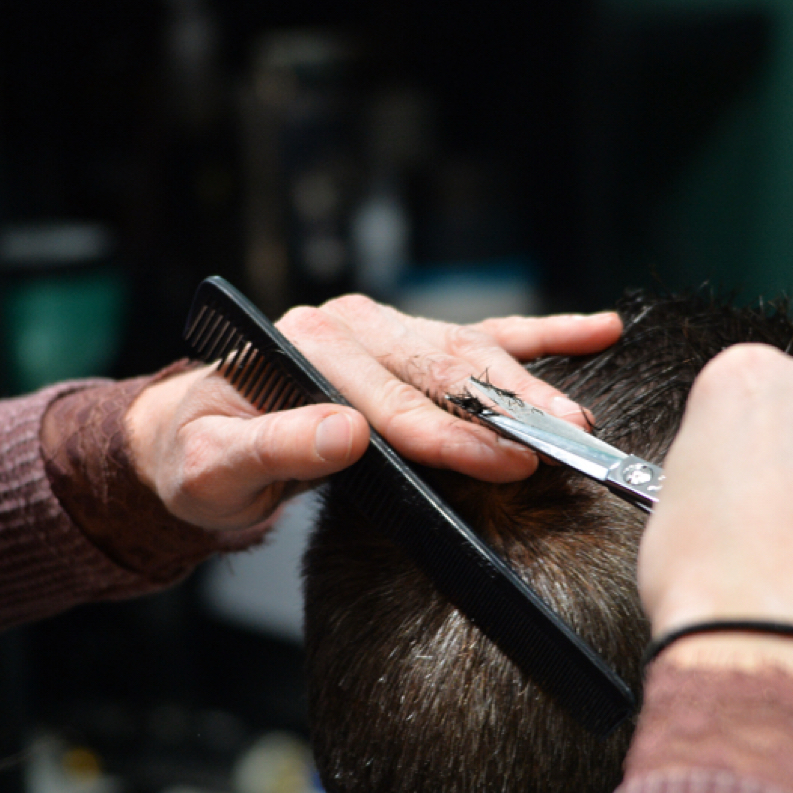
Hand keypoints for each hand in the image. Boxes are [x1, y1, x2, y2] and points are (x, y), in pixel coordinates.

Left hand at [127, 294, 620, 530]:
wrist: (197, 434)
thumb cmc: (202, 455)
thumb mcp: (213, 466)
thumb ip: (274, 447)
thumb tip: (347, 432)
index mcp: (304, 350)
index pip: (397, 402)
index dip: (458, 438)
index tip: (512, 464)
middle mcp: (347, 326)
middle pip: (446, 370)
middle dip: (512, 407)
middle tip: (566, 439)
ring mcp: (381, 328)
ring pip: (472, 351)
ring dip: (531, 381)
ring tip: (578, 415)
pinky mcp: (404, 343)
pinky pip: (481, 334)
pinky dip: (540, 334)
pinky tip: (594, 329)